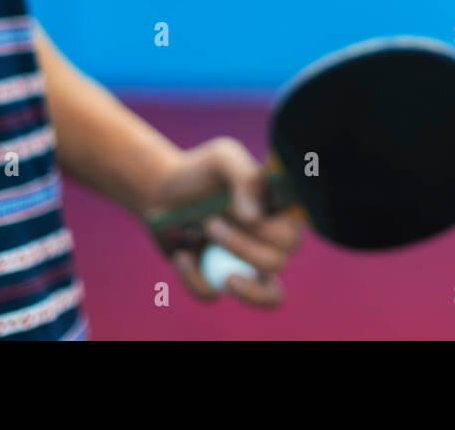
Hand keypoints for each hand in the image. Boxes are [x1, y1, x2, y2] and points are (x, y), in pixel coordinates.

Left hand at [143, 137, 301, 307]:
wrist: (162, 190)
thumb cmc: (201, 171)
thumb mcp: (223, 159)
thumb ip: (246, 178)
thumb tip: (255, 218)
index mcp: (277, 216)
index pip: (291, 236)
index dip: (269, 233)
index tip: (242, 216)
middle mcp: (268, 245)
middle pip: (277, 263)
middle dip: (245, 249)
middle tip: (211, 224)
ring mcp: (245, 267)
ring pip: (268, 295)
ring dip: (239, 281)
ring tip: (206, 255)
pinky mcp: (214, 281)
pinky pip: (212, 295)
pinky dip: (194, 279)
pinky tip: (181, 255)